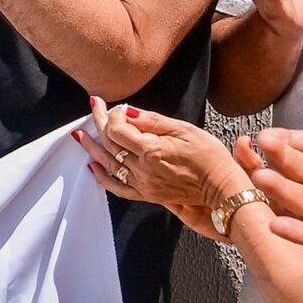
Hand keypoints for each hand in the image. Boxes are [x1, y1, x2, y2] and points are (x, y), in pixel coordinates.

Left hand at [74, 97, 247, 237]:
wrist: (222, 188)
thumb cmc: (210, 157)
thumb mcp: (185, 130)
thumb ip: (153, 121)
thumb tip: (128, 112)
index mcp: (152, 151)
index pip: (117, 129)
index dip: (113, 115)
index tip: (117, 107)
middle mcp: (143, 169)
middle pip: (110, 144)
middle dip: (99, 123)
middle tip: (94, 108)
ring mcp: (143, 184)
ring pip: (108, 164)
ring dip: (92, 147)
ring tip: (80, 134)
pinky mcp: (146, 195)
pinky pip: (117, 187)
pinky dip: (102, 176)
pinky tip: (93, 166)